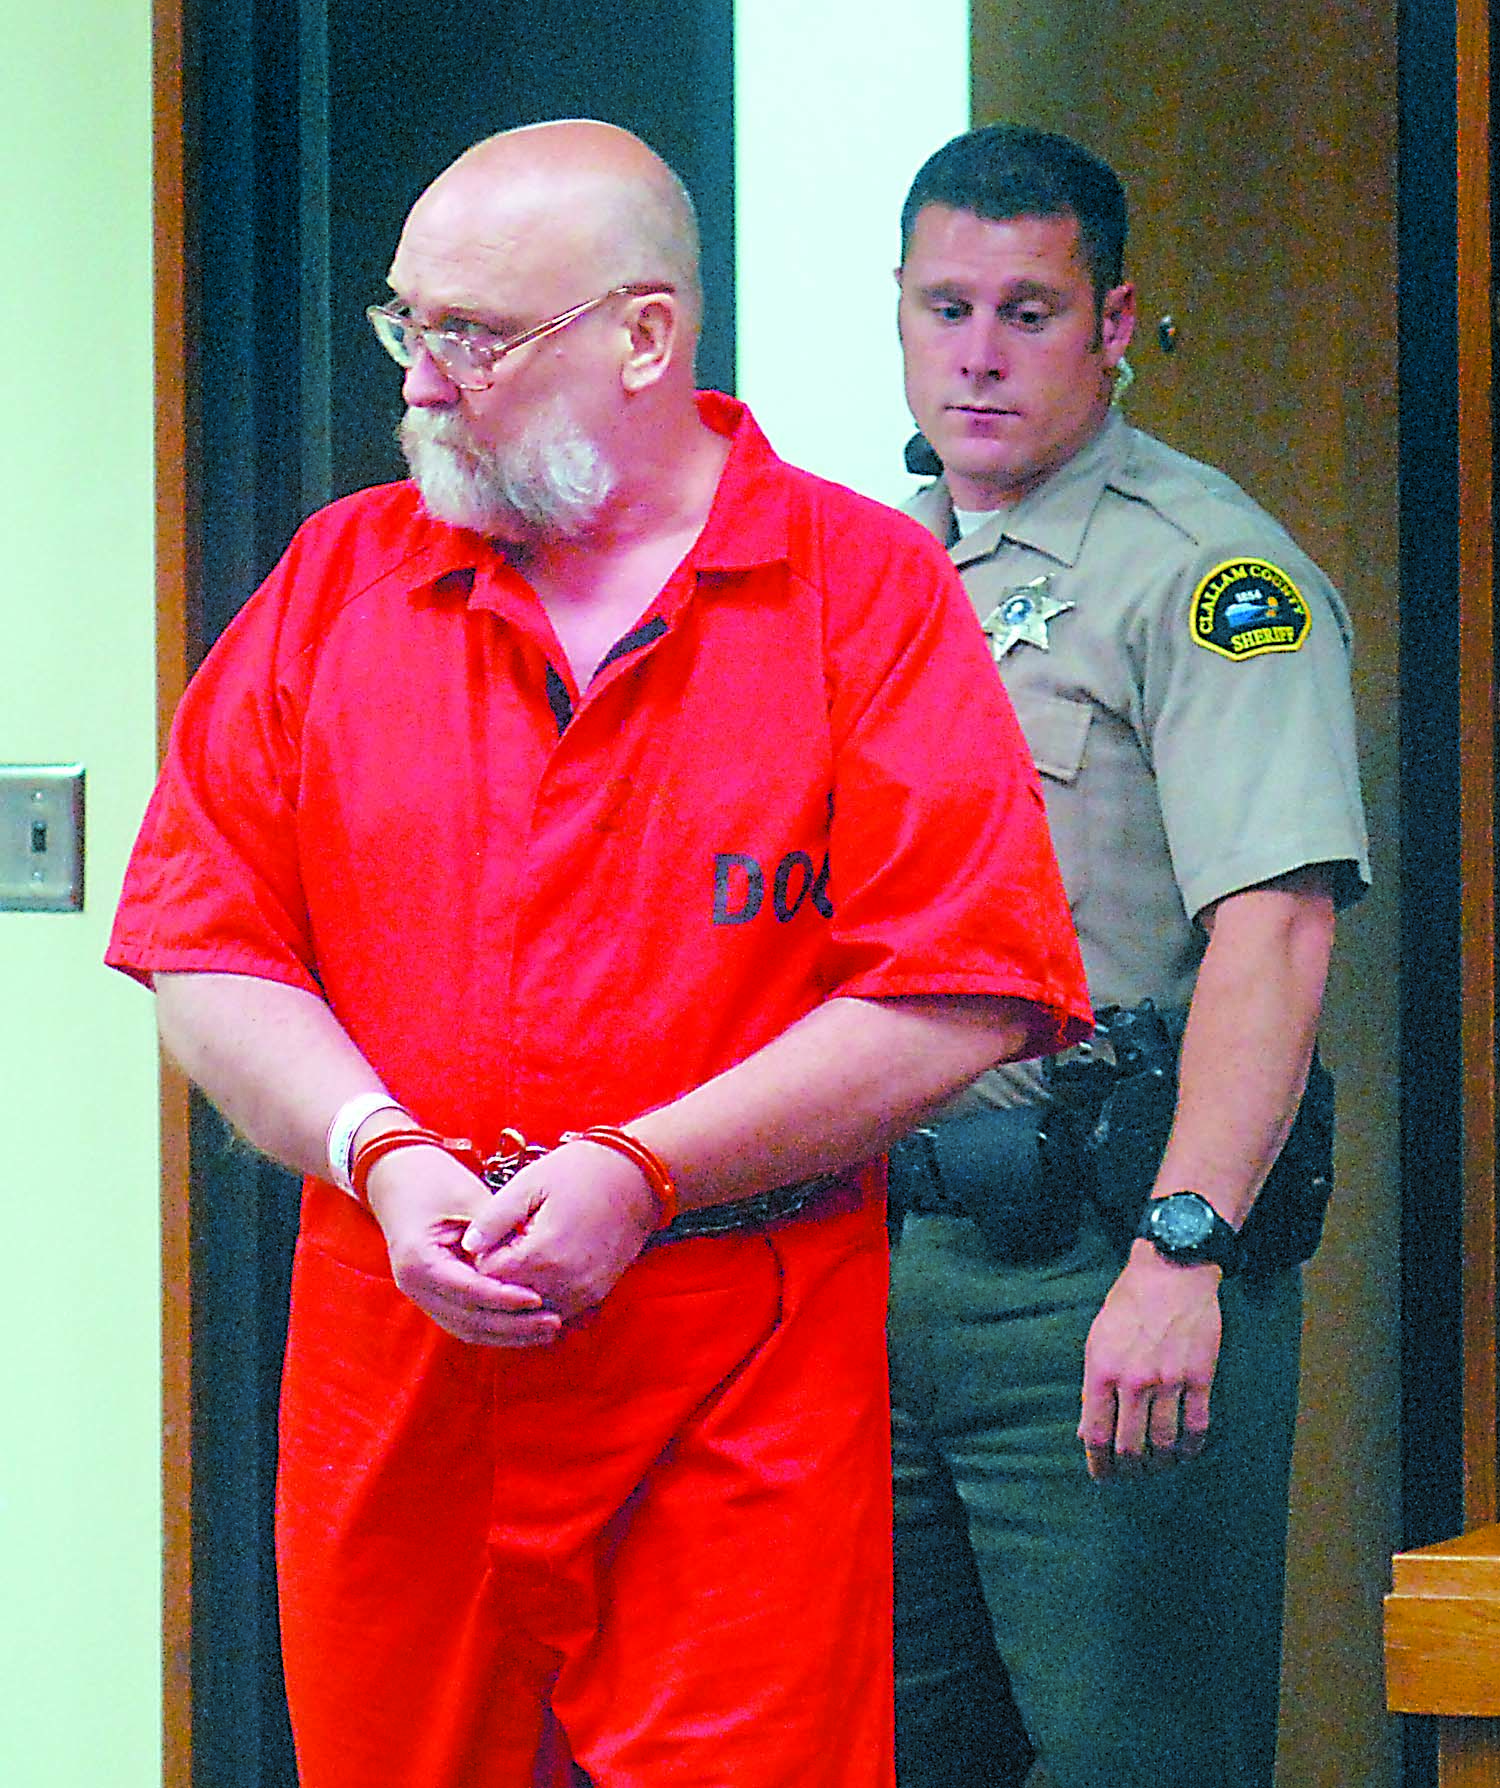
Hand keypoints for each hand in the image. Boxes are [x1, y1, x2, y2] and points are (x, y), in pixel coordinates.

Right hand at [365, 1142, 561, 1347]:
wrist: (398, 1178)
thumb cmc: (434, 1181)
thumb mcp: (467, 1196)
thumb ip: (496, 1229)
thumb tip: (534, 1255)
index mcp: (419, 1260)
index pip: (468, 1291)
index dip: (504, 1299)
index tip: (538, 1299)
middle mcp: (414, 1286)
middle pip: (467, 1321)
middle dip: (512, 1326)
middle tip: (553, 1323)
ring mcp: (421, 1294)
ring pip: (467, 1329)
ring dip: (507, 1334)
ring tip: (547, 1330)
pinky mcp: (432, 1296)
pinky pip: (465, 1321)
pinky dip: (495, 1327)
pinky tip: (526, 1326)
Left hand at [461, 1138, 661, 1319]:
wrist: (636, 1178)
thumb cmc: (579, 1173)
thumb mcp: (530, 1183)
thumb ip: (494, 1217)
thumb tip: (467, 1245)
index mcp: (541, 1254)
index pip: (488, 1278)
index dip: (479, 1260)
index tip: (484, 1240)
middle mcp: (563, 1282)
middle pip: (509, 1300)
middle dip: (498, 1280)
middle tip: (499, 1249)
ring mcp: (583, 1292)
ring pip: (533, 1311)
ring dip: (521, 1292)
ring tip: (520, 1259)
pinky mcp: (596, 1294)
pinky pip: (558, 1310)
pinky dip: (544, 1297)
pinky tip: (541, 1270)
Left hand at [1077, 1243, 1222, 1480]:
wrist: (1172, 1272)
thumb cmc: (1128, 1305)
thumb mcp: (1097, 1341)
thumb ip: (1093, 1387)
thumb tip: (1090, 1431)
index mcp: (1102, 1370)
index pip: (1096, 1434)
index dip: (1099, 1464)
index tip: (1102, 1476)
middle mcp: (1134, 1380)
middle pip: (1130, 1447)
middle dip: (1128, 1470)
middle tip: (1130, 1475)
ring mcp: (1170, 1380)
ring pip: (1165, 1443)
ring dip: (1160, 1464)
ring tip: (1157, 1467)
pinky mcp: (1200, 1377)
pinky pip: (1197, 1427)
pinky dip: (1191, 1448)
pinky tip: (1185, 1452)